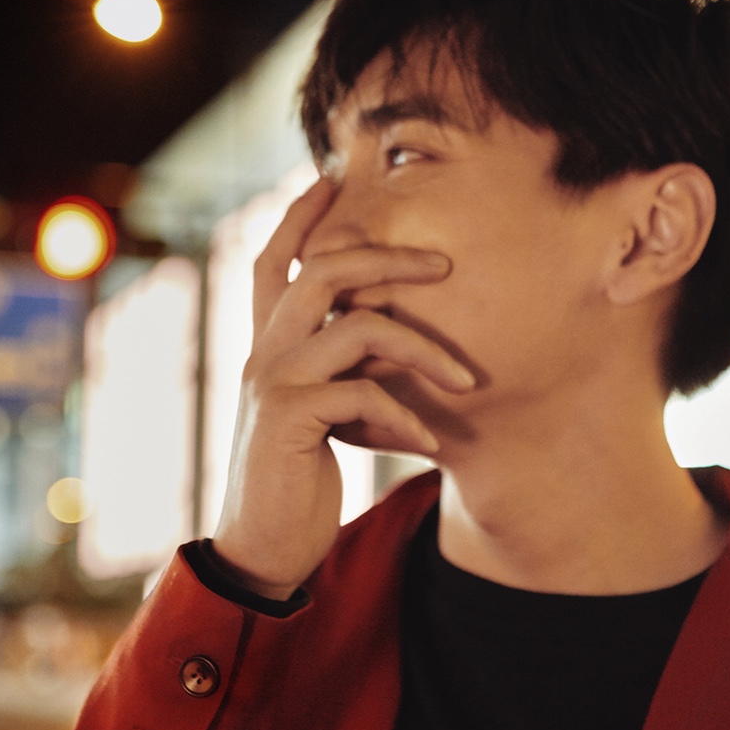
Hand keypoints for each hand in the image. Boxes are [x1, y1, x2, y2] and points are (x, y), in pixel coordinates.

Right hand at [212, 179, 475, 598]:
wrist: (261, 550)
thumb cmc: (298, 483)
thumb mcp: (321, 418)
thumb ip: (343, 375)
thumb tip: (395, 347)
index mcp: (267, 348)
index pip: (275, 263)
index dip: (302, 218)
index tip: (332, 179)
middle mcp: (262, 353)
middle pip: (325, 271)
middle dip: (391, 257)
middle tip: (446, 266)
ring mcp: (272, 383)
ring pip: (361, 328)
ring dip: (425, 350)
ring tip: (467, 383)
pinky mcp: (289, 420)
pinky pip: (365, 394)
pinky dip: (409, 416)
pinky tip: (433, 445)